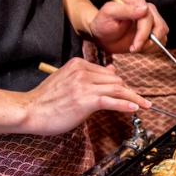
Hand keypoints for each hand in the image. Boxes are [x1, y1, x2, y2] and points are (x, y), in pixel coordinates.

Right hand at [22, 58, 150, 135]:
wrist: (30, 110)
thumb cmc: (47, 99)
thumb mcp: (68, 80)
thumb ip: (89, 75)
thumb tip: (112, 71)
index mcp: (79, 64)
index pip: (109, 74)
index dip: (121, 85)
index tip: (130, 94)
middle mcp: (83, 72)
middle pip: (116, 81)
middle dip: (130, 92)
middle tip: (141, 102)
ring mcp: (84, 85)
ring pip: (117, 90)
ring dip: (134, 99)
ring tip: (146, 106)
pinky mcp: (86, 100)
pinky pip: (112, 101)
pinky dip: (125, 105)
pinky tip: (135, 108)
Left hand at [89, 0, 168, 53]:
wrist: (104, 36)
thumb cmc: (104, 23)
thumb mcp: (109, 14)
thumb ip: (126, 10)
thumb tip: (144, 9)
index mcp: (138, 1)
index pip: (148, 18)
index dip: (143, 34)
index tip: (134, 45)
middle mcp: (148, 8)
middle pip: (159, 27)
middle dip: (147, 42)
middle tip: (133, 49)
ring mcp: (153, 19)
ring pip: (163, 34)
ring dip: (150, 45)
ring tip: (135, 47)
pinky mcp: (155, 30)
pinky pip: (163, 40)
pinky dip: (152, 48)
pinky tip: (140, 47)